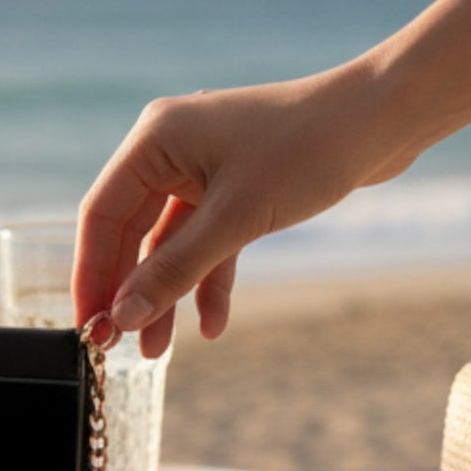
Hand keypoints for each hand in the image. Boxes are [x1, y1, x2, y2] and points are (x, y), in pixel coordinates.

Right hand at [71, 56, 414, 355]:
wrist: (382, 120)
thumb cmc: (306, 150)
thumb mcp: (234, 219)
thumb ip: (174, 269)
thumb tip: (122, 316)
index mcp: (154, 139)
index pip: (101, 213)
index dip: (91, 272)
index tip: (88, 324)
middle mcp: (170, 150)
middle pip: (131, 231)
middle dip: (130, 290)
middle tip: (117, 344)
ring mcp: (202, 167)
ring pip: (170, 241)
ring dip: (167, 292)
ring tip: (156, 350)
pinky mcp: (236, 185)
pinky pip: (208, 239)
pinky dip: (208, 278)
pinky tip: (212, 324)